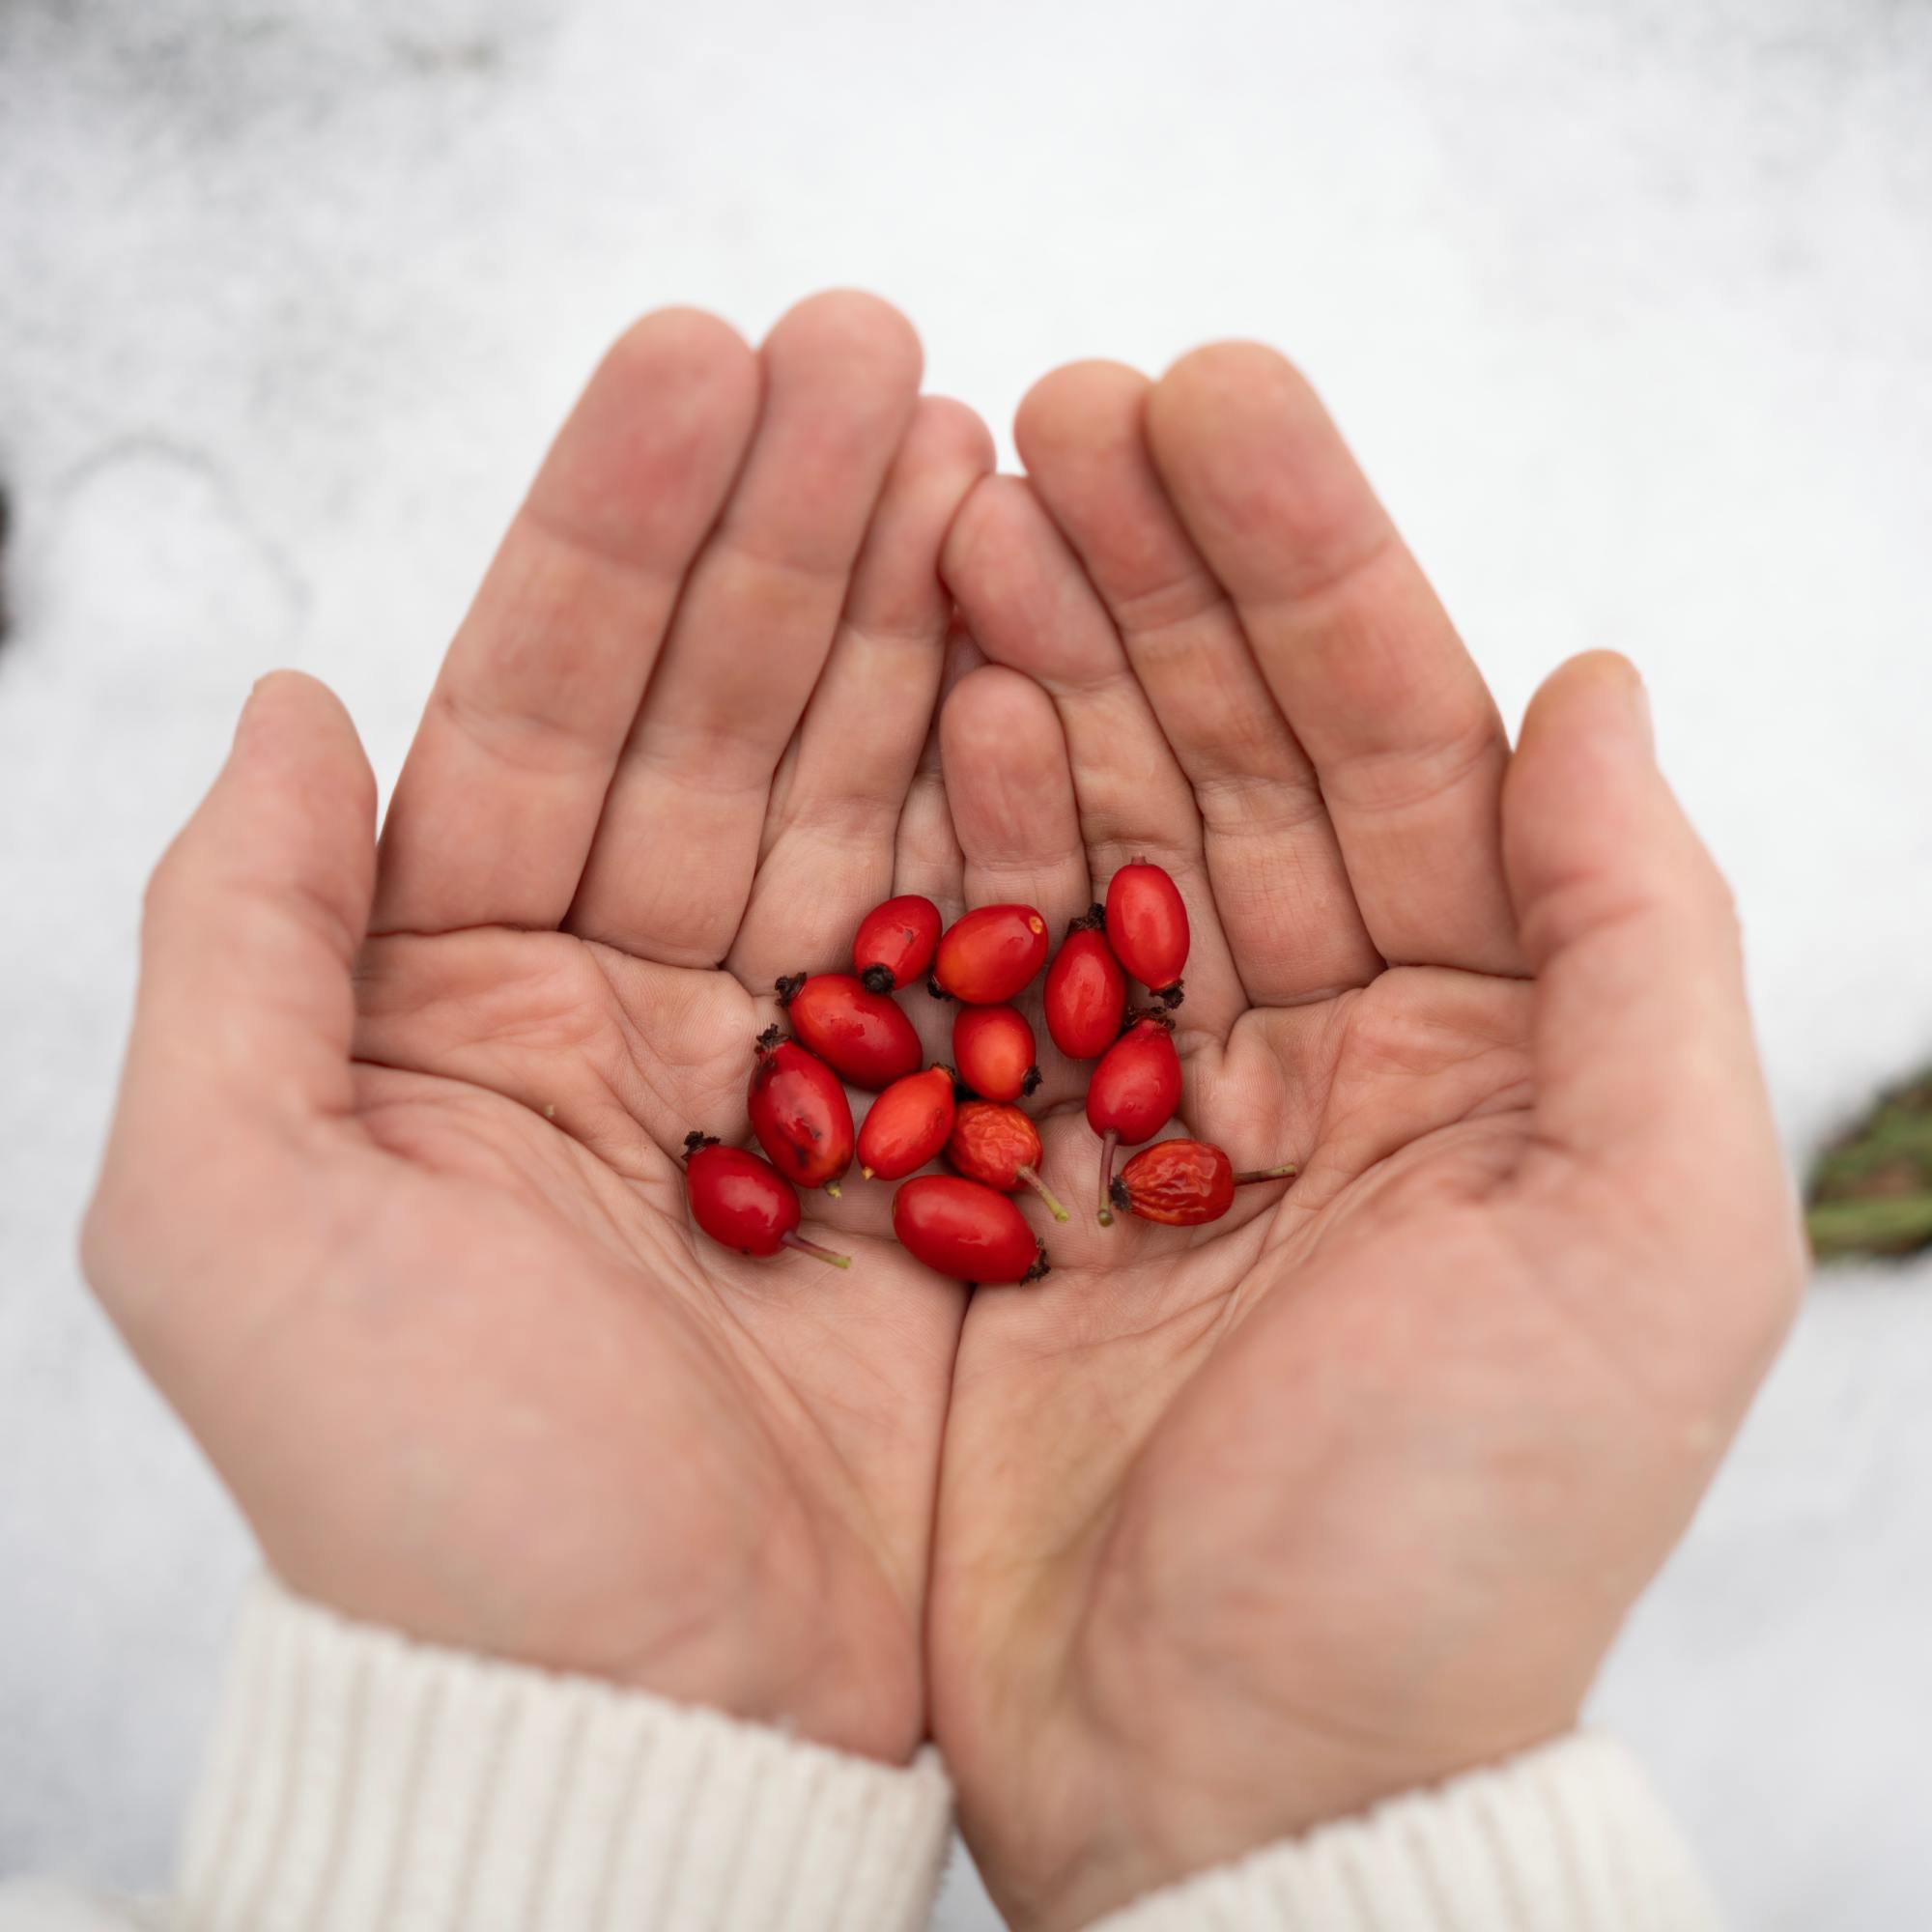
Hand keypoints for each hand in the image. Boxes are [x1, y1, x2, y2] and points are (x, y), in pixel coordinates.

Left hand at [82, 293, 992, 1761]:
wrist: (653, 1724)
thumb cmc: (431, 1503)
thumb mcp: (235, 1224)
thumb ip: (231, 948)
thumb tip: (286, 701)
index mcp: (461, 997)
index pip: (544, 710)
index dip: (621, 533)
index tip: (706, 364)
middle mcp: (632, 1004)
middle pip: (714, 717)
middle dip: (789, 528)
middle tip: (877, 349)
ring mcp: (801, 1059)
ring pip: (852, 791)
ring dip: (904, 618)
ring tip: (974, 449)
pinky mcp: (938, 1136)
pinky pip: (970, 930)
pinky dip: (1002, 794)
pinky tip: (1035, 652)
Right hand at [929, 350, 1803, 1925]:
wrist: (1239, 1780)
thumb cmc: (1460, 1543)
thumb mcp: (1642, 1242)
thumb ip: (1643, 945)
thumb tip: (1597, 682)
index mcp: (1490, 1037)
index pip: (1401, 743)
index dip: (1308, 564)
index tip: (1204, 401)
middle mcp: (1324, 1044)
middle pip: (1233, 753)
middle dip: (1153, 573)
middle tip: (1055, 407)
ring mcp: (1156, 1097)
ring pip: (1097, 825)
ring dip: (1040, 659)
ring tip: (970, 499)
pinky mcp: (1014, 1170)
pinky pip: (983, 958)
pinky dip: (949, 824)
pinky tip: (913, 694)